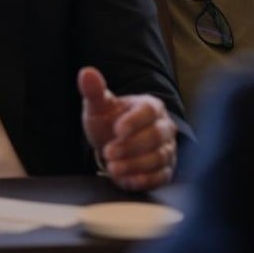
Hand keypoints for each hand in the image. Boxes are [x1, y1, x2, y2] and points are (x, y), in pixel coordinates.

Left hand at [78, 66, 177, 191]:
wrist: (115, 144)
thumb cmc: (109, 121)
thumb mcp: (99, 107)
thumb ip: (94, 91)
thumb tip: (86, 72)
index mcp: (151, 106)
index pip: (149, 111)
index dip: (134, 121)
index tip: (117, 130)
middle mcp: (164, 127)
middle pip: (156, 136)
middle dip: (131, 146)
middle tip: (108, 152)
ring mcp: (167, 149)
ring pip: (159, 157)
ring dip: (135, 164)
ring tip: (113, 167)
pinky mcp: (165, 170)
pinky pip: (161, 176)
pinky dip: (144, 180)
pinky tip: (125, 180)